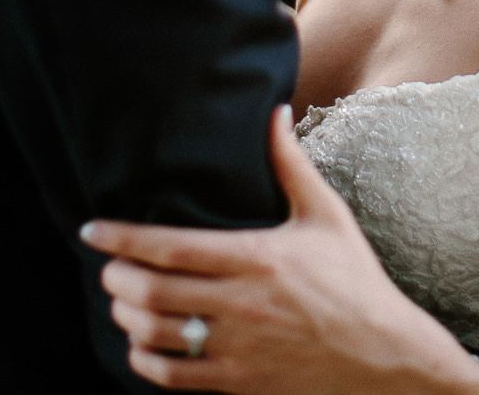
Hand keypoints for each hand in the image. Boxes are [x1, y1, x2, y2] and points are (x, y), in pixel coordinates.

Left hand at [82, 106, 478, 394]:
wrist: (386, 355)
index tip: (92, 230)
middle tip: (106, 269)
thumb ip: (290, 164)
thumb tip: (275, 111)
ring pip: (158, 334)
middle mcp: (242, 303)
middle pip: (152, 292)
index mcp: (257, 257)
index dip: (122, 238)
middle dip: (116, 279)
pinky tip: (140, 347)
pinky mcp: (241, 381)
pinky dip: (146, 361)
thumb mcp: (326, 216)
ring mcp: (239, 347)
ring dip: (126, 319)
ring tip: (120, 304)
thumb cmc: (356, 280)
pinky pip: (175, 376)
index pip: (171, 247)